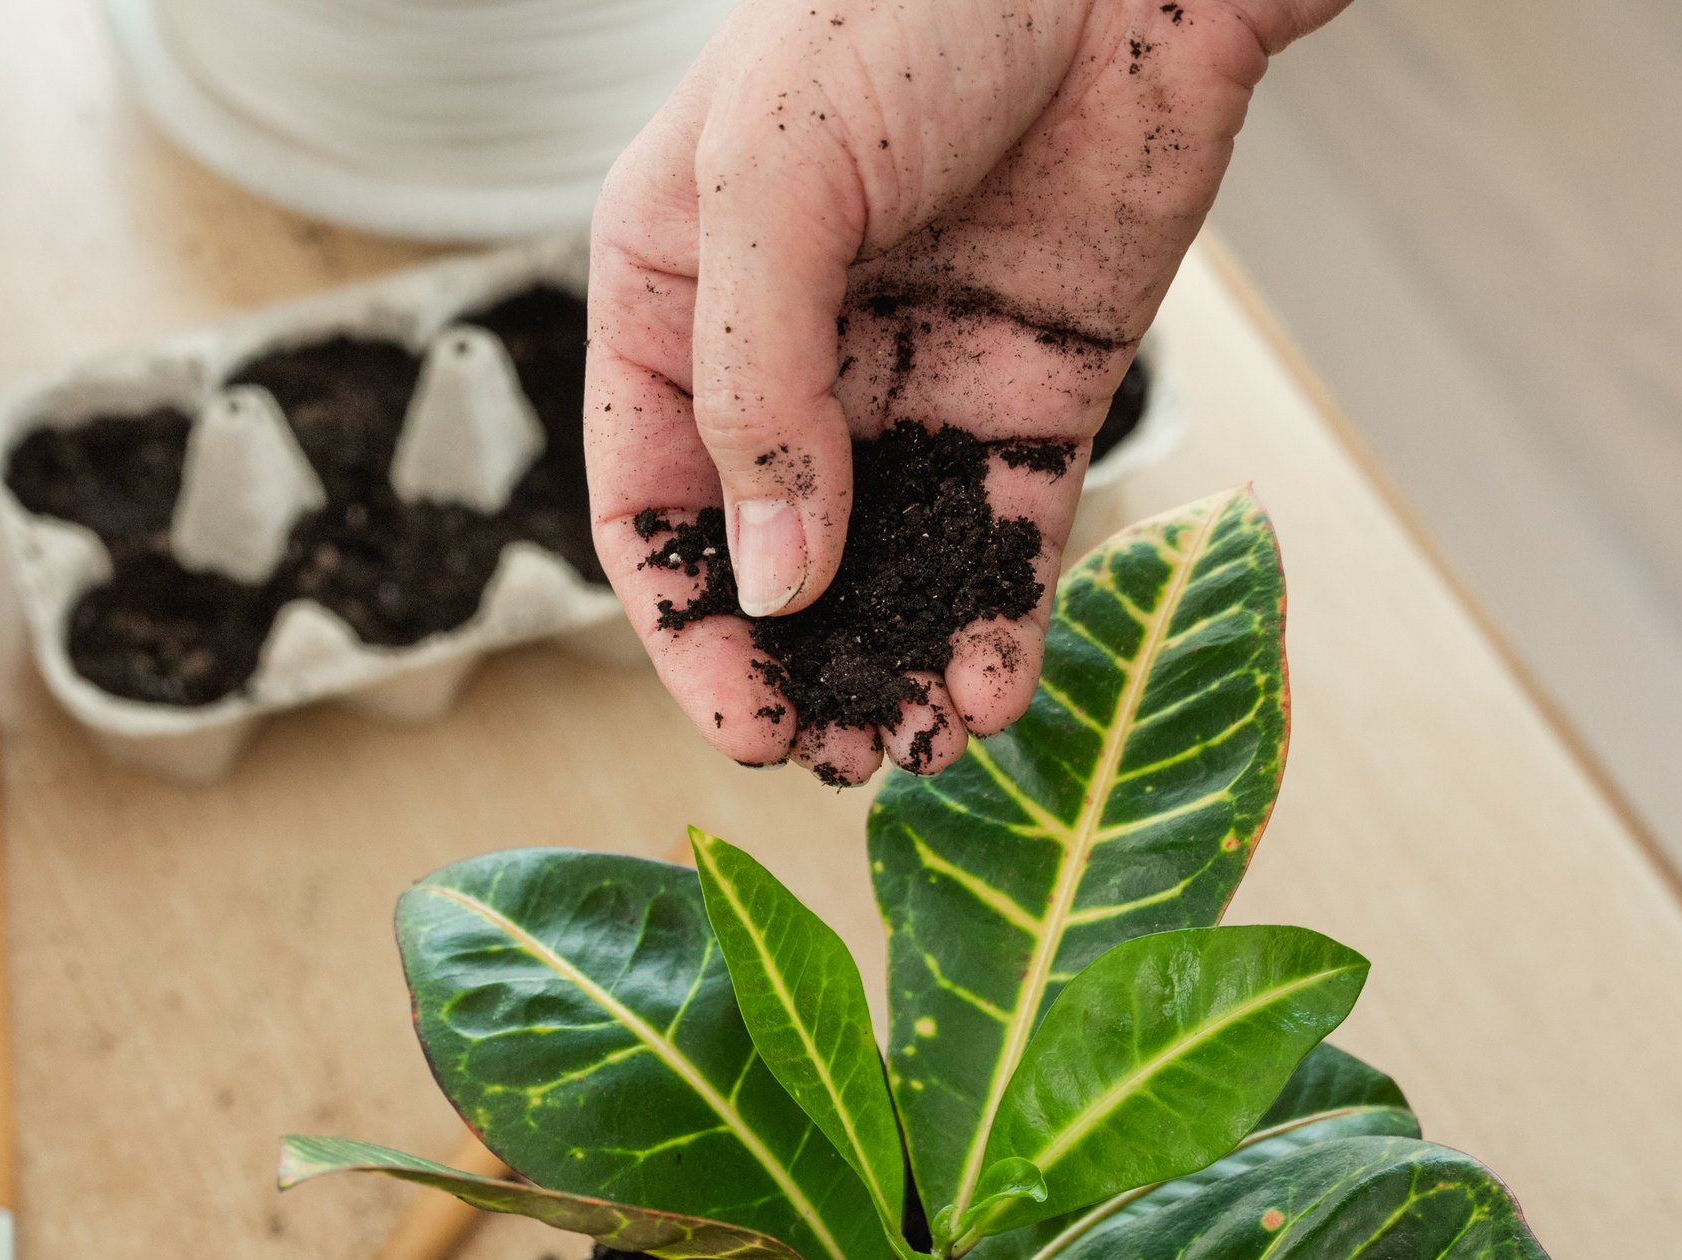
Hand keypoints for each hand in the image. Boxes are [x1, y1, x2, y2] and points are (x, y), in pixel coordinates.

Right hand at [586, 0, 1331, 781]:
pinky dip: (998, 624)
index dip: (686, 626)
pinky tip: (996, 693)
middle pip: (769, 560)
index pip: (652, 501)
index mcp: (672, 293)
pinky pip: (1002, 539)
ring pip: (889, 570)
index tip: (742, 726)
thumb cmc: (909, 4)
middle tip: (839, 762)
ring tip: (925, 751)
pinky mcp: (1030, 393)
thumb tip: (772, 583)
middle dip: (800, 672)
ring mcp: (911, 381)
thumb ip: (761, 387)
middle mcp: (787, 355)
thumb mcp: (779, 181)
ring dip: (901, 669)